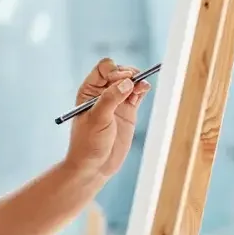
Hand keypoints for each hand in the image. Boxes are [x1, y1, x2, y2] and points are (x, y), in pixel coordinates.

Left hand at [64, 58, 151, 178]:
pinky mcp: (127, 111)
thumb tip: (127, 82)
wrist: (95, 165)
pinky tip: (145, 89)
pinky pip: (137, 94)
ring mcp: (116, 102)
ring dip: (137, 80)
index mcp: (88, 91)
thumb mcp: (97, 119)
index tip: (120, 82)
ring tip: (141, 87)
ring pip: (130, 82)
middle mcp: (102, 93)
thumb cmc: (89, 143)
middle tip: (133, 84)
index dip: (114, 71)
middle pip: (119, 72)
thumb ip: (111, 99)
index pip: (103, 69)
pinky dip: (142, 89)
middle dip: (128, 74)